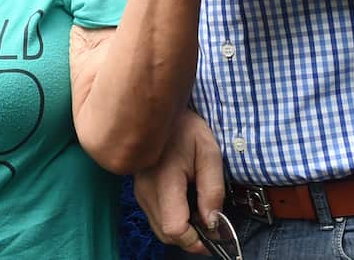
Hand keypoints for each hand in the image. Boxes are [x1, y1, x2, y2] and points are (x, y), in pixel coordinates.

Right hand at [134, 109, 225, 252]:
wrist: (158, 113)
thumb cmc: (186, 129)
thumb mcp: (209, 153)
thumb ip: (213, 190)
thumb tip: (213, 222)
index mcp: (164, 181)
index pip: (174, 228)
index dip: (195, 240)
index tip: (214, 236)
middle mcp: (146, 190)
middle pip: (166, 234)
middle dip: (191, 237)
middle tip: (210, 221)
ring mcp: (140, 191)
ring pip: (160, 228)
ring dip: (182, 228)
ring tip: (199, 208)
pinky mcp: (139, 191)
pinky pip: (156, 217)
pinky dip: (173, 219)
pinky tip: (186, 202)